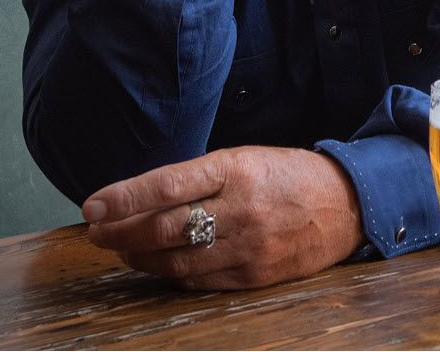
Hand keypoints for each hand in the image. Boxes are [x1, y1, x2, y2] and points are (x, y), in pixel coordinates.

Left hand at [82, 146, 366, 289]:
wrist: (347, 203)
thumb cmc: (287, 175)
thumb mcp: (245, 158)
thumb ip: (198, 177)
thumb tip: (141, 197)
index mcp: (237, 168)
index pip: (167, 185)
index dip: (124, 198)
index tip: (92, 206)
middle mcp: (241, 208)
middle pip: (165, 228)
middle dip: (121, 232)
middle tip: (96, 232)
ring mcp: (250, 246)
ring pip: (177, 260)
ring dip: (140, 258)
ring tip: (122, 250)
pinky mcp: (257, 276)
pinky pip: (201, 280)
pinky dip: (172, 275)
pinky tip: (157, 267)